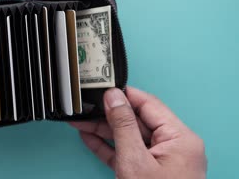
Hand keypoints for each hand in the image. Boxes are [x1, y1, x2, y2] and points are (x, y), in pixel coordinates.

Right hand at [70, 87, 206, 178]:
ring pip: (128, 136)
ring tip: (80, 122)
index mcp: (179, 138)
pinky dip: (107, 146)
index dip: (124, 94)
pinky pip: (125, 152)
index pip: (148, 104)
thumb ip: (123, 126)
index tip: (103, 88)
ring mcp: (160, 160)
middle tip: (86, 108)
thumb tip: (114, 98)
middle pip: (136, 120)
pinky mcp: (147, 172)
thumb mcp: (135, 161)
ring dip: (103, 130)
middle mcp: (172, 146)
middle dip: (108, 115)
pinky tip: (89, 138)